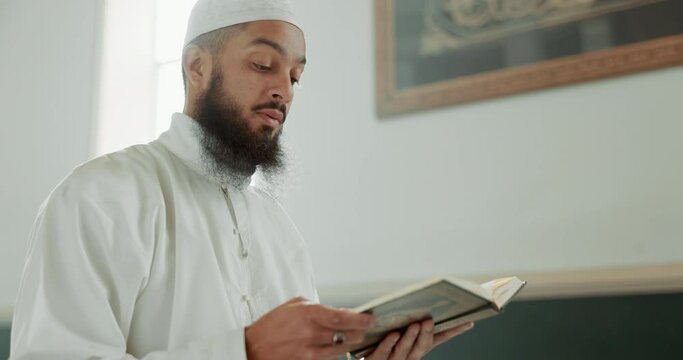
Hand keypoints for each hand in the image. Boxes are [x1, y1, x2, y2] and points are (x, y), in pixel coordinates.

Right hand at [245, 297, 374, 359]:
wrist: (253, 348)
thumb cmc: (272, 326)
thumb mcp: (294, 306)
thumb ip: (318, 308)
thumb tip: (340, 311)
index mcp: (309, 315)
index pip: (344, 317)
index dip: (361, 319)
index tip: (370, 318)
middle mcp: (311, 334)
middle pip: (348, 335)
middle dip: (359, 332)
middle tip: (364, 329)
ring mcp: (310, 353)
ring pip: (342, 350)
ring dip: (348, 344)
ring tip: (350, 338)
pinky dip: (334, 354)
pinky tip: (332, 348)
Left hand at [365, 320, 473, 359]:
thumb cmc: (379, 339)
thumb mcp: (395, 327)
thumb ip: (406, 316)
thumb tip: (421, 296)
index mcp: (416, 348)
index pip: (438, 339)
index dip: (453, 331)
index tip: (468, 322)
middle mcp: (408, 356)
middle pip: (422, 347)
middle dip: (427, 334)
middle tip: (430, 321)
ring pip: (404, 351)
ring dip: (411, 338)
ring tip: (415, 325)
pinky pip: (382, 353)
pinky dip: (389, 343)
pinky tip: (393, 334)